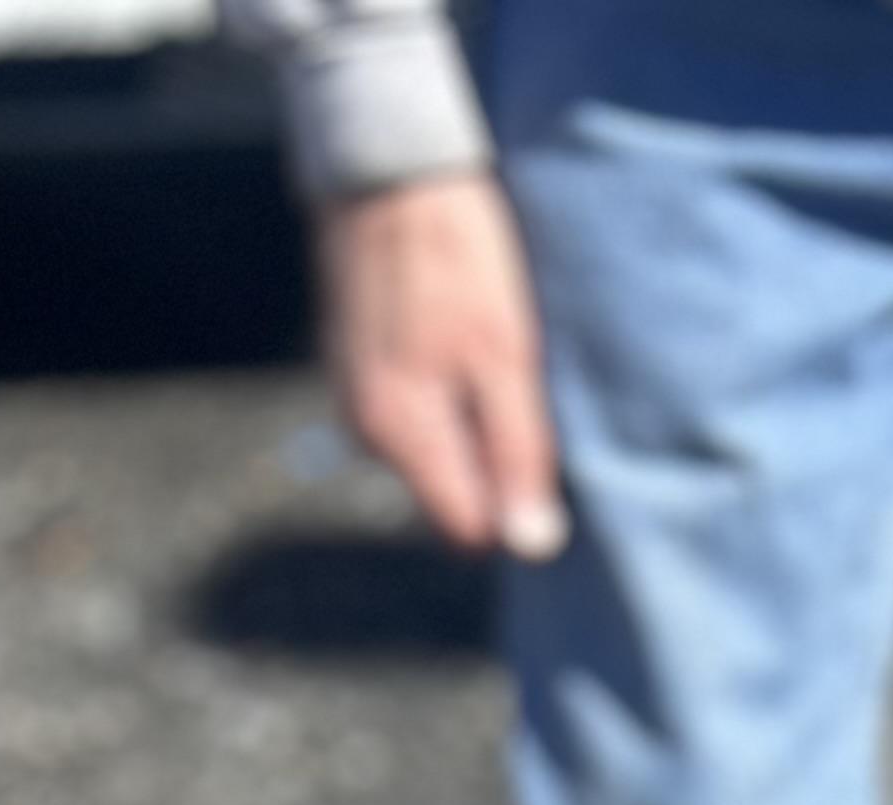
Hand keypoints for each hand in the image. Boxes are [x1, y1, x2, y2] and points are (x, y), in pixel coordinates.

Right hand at [317, 172, 566, 558]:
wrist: (388, 170)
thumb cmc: (455, 256)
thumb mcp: (505, 356)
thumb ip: (516, 453)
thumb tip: (531, 545)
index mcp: (402, 437)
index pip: (468, 530)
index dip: (512, 503)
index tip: (537, 447)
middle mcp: (367, 435)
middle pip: (450, 495)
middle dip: (490, 461)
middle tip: (514, 384)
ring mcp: (356, 404)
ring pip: (434, 455)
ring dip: (469, 422)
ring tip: (483, 350)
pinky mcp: (356, 372)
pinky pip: (415, 417)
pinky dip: (445, 393)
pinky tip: (455, 336)